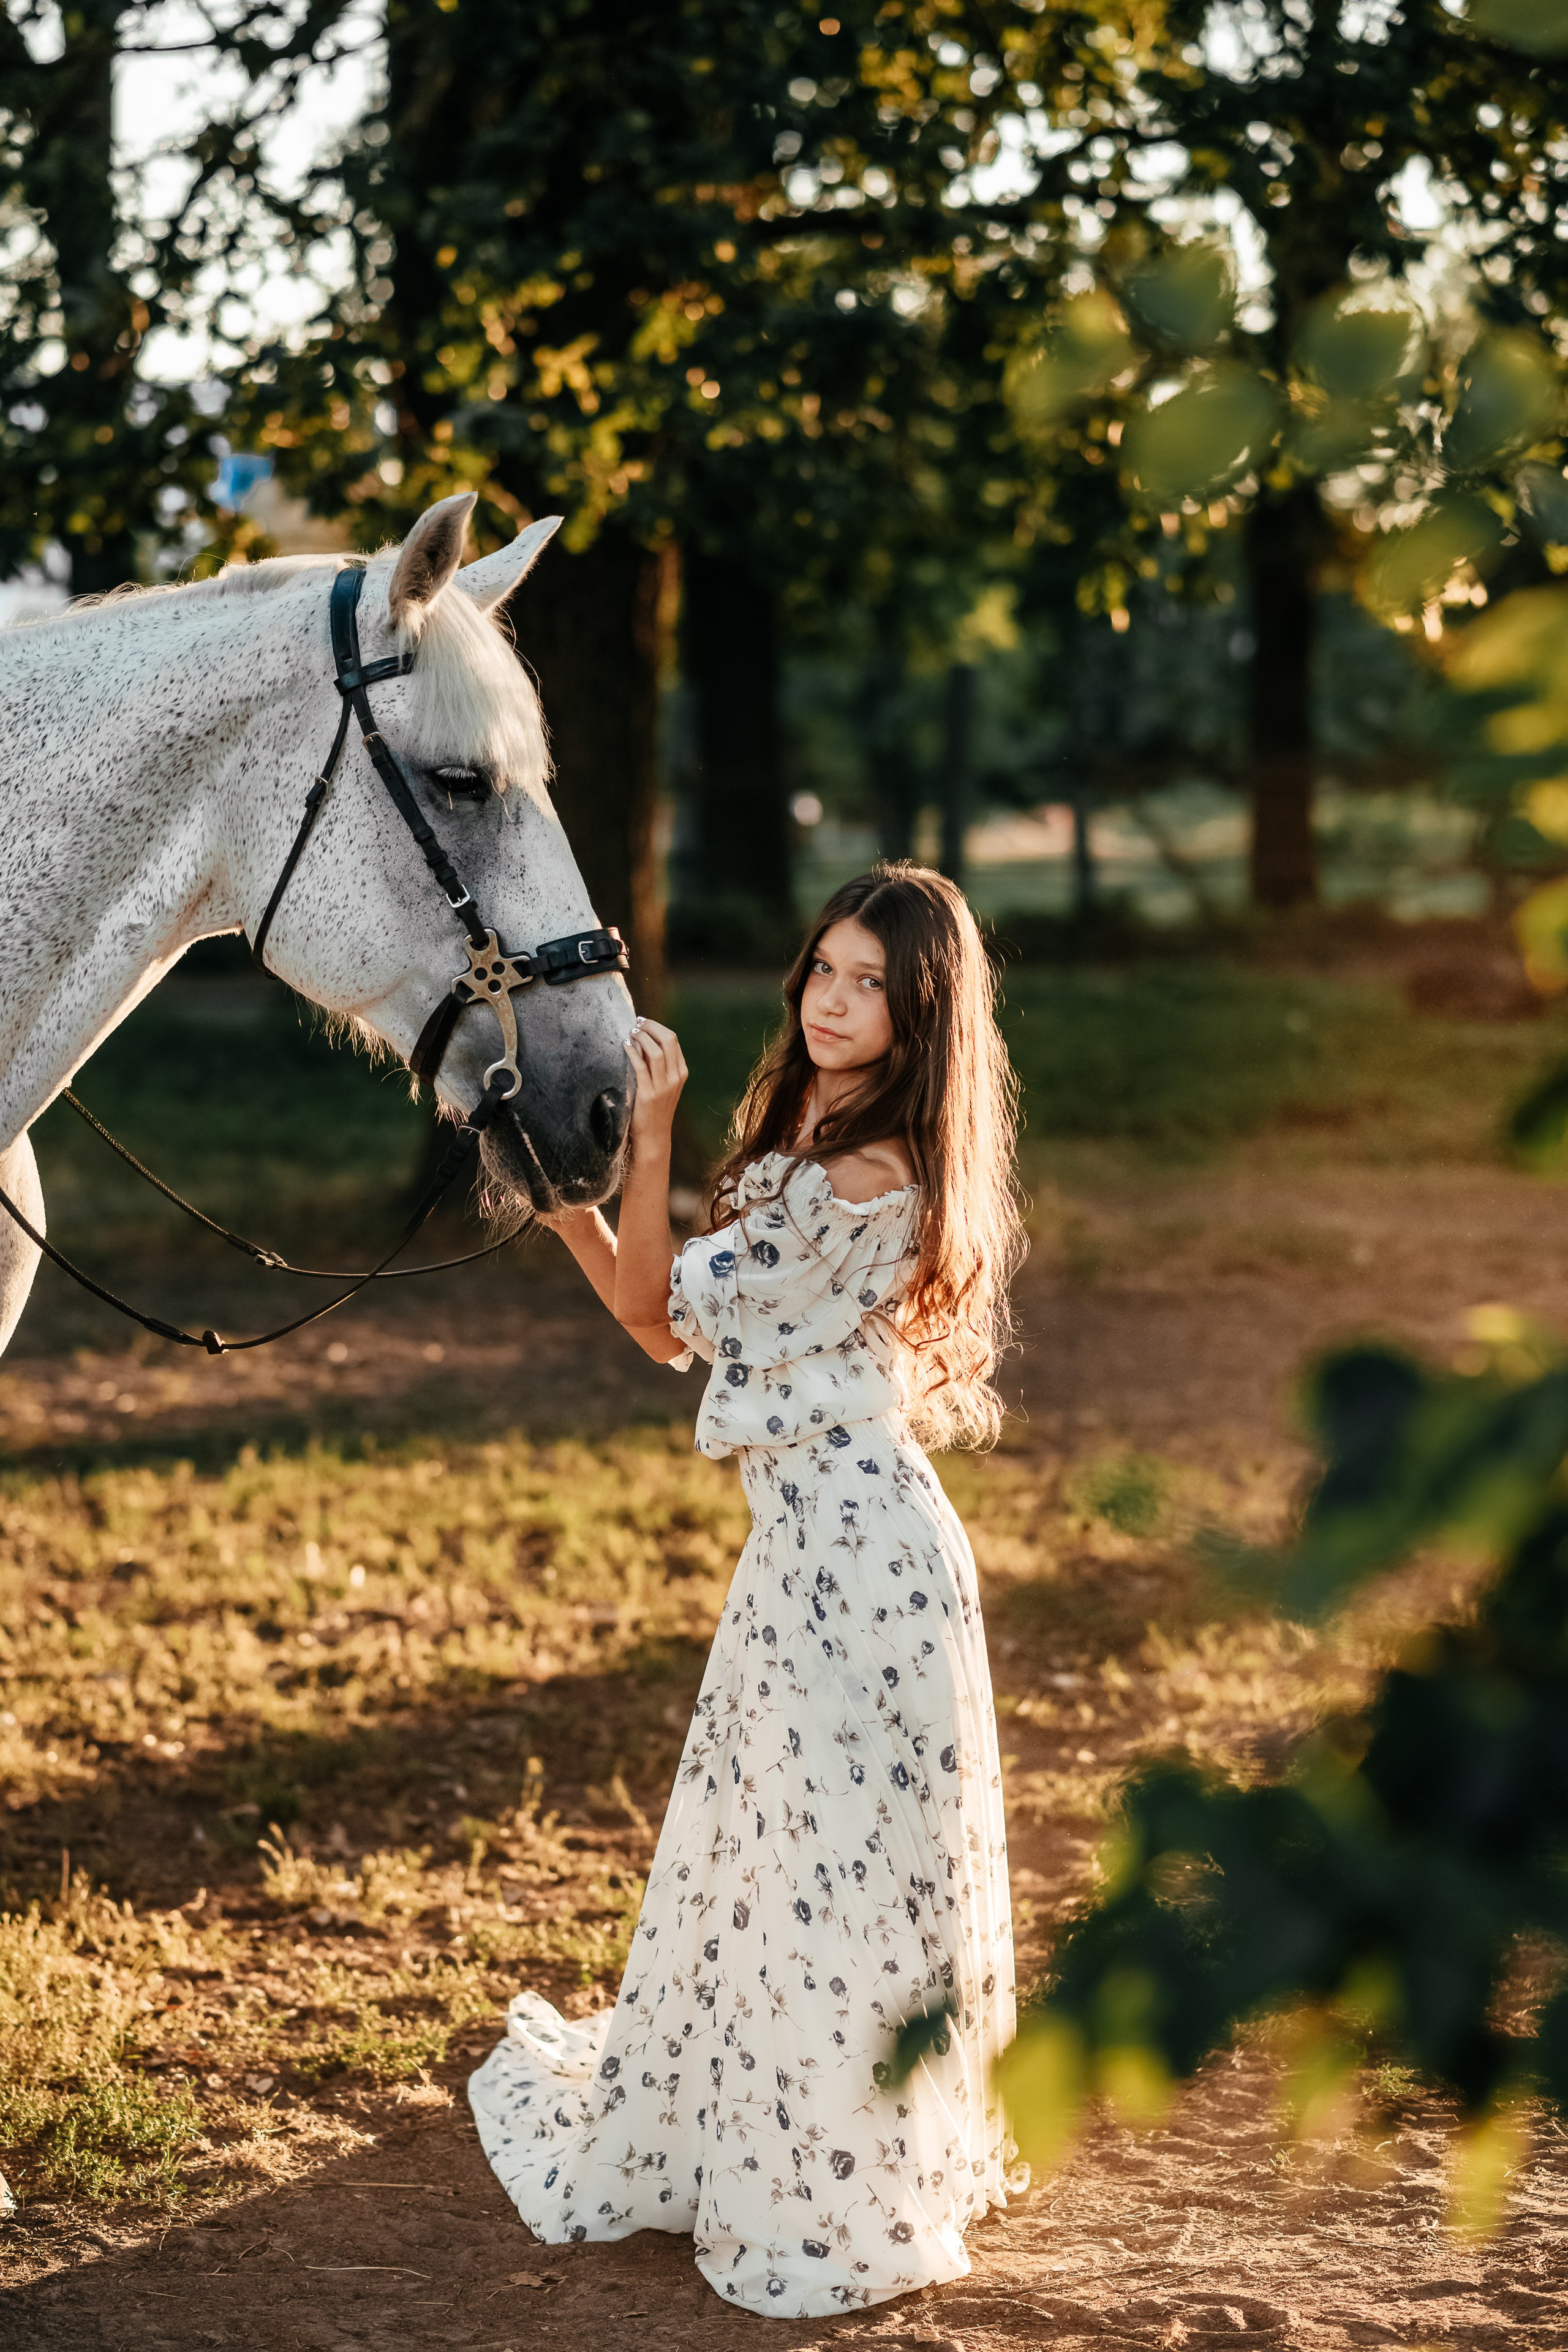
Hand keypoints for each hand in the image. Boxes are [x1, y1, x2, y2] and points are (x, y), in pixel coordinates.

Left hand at [625, 1017, 687, 1144]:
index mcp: (681, 1072)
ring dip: (642, 1037)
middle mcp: (675, 1077)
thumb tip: (643, 1039)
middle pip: (668, 1040)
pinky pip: (641, 1066)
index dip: (657, 1027)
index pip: (673, 1040)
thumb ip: (657, 1064)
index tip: (643, 1022)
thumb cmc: (655, 1108)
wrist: (654, 1135)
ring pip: (656, 1051)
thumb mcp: (663, 1084)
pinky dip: (632, 1052)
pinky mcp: (649, 1094)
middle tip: (636, 1023)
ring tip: (631, 1032)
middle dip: (651, 1027)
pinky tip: (625, 1045)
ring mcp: (664, 1086)